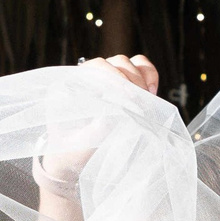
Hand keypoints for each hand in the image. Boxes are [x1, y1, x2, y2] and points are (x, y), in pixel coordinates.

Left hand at [43, 54, 161, 188]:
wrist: (75, 157)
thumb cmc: (73, 152)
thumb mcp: (80, 148)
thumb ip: (94, 133)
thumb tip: (115, 114)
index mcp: (67, 88)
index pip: (92, 70)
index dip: (113, 79)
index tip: (129, 98)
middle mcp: (85, 78)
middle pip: (111, 64)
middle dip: (130, 82)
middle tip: (141, 105)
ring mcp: (104, 78)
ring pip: (125, 63)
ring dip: (139, 80)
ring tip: (145, 103)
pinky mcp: (121, 82)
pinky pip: (139, 67)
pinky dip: (149, 75)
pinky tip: (151, 94)